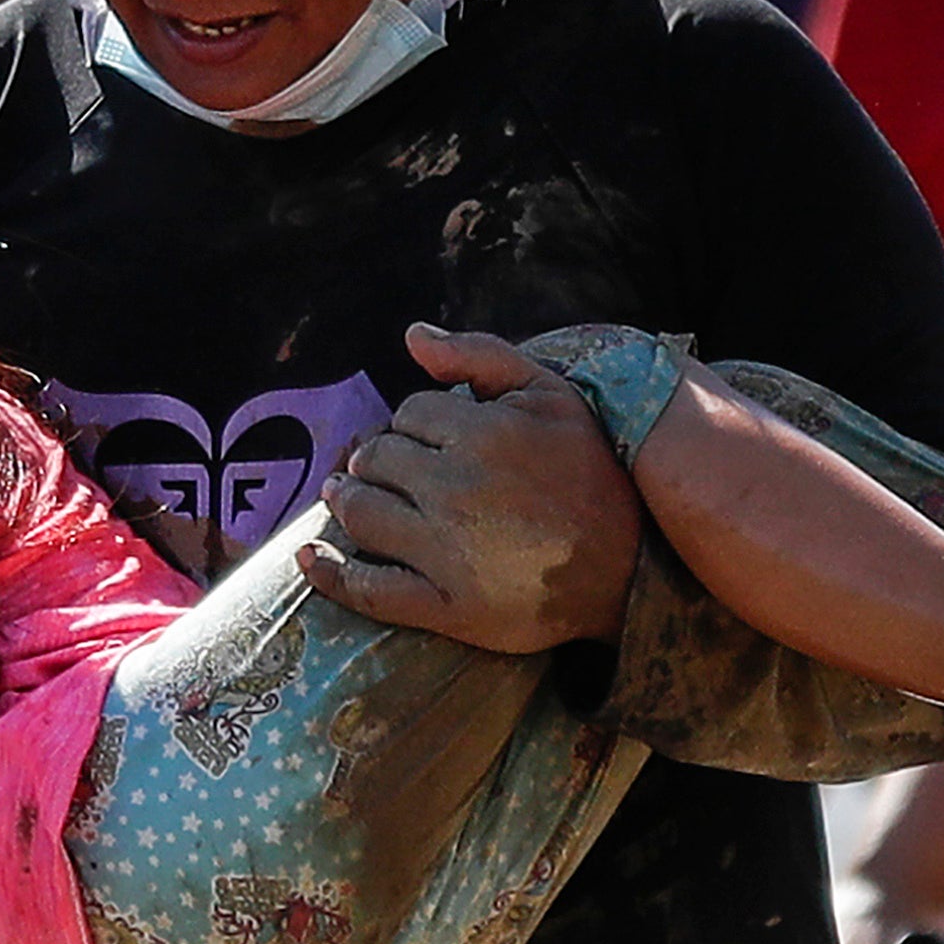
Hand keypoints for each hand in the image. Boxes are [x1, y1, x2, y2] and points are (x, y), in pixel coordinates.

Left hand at [299, 323, 641, 653]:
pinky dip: (329, 573)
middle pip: (379, 459)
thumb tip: (411, 334)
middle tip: (381, 467)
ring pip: (363, 513)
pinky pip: (368, 590)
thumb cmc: (593, 473)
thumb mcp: (553, 395)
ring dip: (348, 499)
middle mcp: (457, 492)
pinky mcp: (446, 608)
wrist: (631, 567)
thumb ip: (481, 356)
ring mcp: (447, 554)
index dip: (416, 425)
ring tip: (348, 495)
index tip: (434, 442)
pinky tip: (311, 557)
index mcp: (483, 434)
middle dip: (377, 458)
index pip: (411, 414)